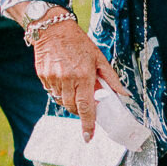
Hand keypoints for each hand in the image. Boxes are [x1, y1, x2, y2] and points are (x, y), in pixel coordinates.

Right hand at [31, 19, 125, 135]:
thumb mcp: (99, 58)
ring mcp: (52, 78)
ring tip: (74, 86)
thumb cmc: (78, 42)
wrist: (52, 29)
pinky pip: (52, 92)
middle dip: (79, 110)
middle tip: (86, 102)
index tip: (89, 136)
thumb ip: (111, 79)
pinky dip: (59, 91)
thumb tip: (124, 94)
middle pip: (72, 107)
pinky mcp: (43, 76)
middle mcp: (66, 79)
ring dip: (69, 100)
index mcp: (83, 76)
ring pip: (61, 100)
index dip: (88, 124)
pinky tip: (63, 79)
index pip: (86, 107)